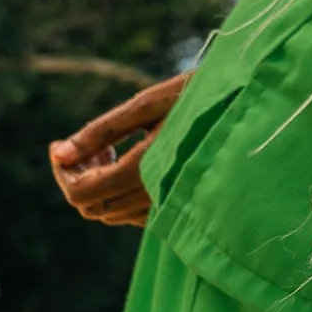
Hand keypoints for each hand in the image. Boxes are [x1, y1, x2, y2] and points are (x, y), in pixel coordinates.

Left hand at [47, 72, 190, 227]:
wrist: (253, 110)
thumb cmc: (202, 97)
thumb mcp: (150, 103)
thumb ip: (102, 130)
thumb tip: (59, 153)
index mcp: (147, 167)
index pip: (82, 192)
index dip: (61, 172)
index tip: (57, 146)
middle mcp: (158, 194)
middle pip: (91, 206)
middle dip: (76, 177)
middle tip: (81, 146)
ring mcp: (171, 204)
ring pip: (109, 212)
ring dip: (96, 184)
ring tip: (110, 148)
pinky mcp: (180, 205)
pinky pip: (132, 214)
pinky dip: (117, 193)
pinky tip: (128, 163)